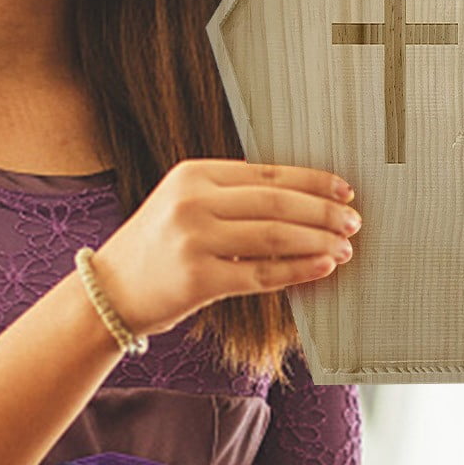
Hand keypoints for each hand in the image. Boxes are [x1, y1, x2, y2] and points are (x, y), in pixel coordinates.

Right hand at [89, 160, 358, 338]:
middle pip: (276, 202)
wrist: (109, 291)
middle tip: (354, 221)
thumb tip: (304, 198)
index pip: (268, 173)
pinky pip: (262, 274)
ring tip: (345, 246)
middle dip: (323, 212)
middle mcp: (192, 202)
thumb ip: (233, 195)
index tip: (344, 190)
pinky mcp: (199, 279)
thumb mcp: (185, 204)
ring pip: (274, 236)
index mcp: (193, 174)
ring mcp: (194, 240)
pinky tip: (322, 267)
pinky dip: (298, 270)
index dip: (313, 181)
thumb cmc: (157, 248)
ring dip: (317, 241)